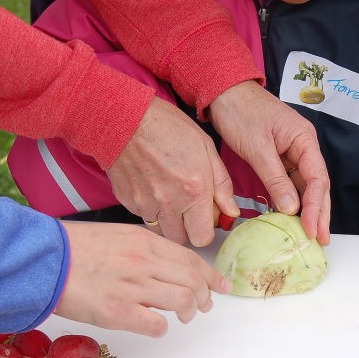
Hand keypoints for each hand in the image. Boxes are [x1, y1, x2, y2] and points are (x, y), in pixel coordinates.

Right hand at [56, 221, 231, 336]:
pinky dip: (162, 327)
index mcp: (145, 242)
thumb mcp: (117, 236)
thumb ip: (145, 249)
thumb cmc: (74, 248)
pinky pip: (156, 324)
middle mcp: (144, 262)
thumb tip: (167, 267)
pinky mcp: (117, 312)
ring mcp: (133, 287)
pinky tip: (156, 325)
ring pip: (183, 301)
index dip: (211, 276)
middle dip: (205, 296)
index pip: (190, 259)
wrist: (43, 258)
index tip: (222, 286)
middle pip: (193, 280)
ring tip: (185, 317)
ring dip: (189, 312)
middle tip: (205, 306)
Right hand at [106, 97, 238, 246]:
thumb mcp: (207, 150)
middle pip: (181, 239)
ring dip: (168, 220)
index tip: (205, 217)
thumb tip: (231, 211)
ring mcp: (145, 204)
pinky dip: (150, 208)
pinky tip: (152, 186)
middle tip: (189, 207)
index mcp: (194, 191)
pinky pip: (143, 216)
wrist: (127, 118)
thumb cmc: (167, 127)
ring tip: (170, 194)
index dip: (206, 229)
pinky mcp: (128, 200)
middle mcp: (169, 203)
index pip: (203, 237)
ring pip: (161, 230)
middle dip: (188, 228)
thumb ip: (222, 186)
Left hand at [208, 81, 330, 244]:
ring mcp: (292, 152)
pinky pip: (290, 182)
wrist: (223, 91)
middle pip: (317, 185)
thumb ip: (275, 179)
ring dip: (308, 210)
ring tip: (311, 234)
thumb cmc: (240, 112)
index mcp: (304, 140)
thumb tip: (292, 209)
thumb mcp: (257, 147)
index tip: (312, 229)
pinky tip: (292, 217)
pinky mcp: (279, 156)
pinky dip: (292, 200)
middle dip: (320, 213)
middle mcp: (303, 146)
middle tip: (321, 240)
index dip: (316, 207)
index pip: (317, 179)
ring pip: (305, 186)